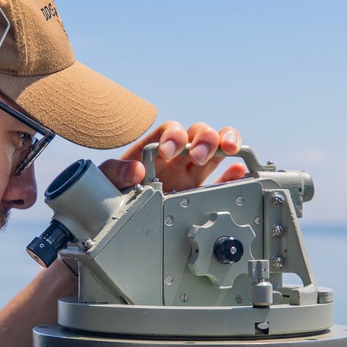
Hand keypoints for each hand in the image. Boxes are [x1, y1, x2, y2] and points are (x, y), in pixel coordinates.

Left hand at [99, 121, 246, 191]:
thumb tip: (136, 170)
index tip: (168, 152)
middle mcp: (177, 158)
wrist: (117, 216)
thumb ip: (115, 172)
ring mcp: (192, 174)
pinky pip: (224, 180)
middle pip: (200, 134)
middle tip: (199, 156)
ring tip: (230, 150)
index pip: (172, 131)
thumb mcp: (107, 180)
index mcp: (156, 149)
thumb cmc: (112, 191)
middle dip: (205, 139)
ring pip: (218, 149)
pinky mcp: (201, 193)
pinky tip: (240, 171)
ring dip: (226, 143)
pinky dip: (235, 174)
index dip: (174, 137)